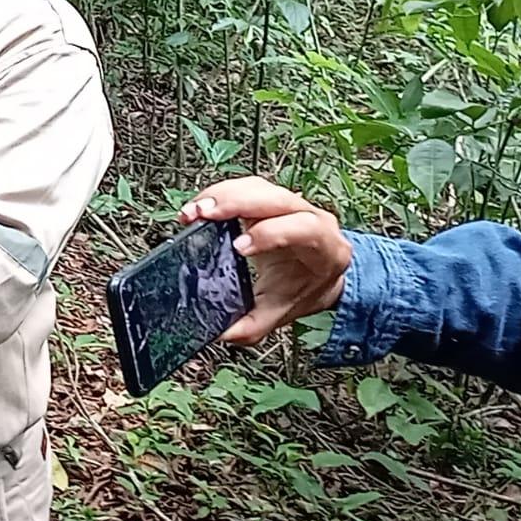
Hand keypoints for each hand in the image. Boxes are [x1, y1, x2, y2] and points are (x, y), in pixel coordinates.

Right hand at [178, 176, 351, 345]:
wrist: (319, 273)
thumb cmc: (306, 287)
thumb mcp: (284, 311)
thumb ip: (255, 325)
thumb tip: (223, 333)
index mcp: (324, 246)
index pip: (303, 228)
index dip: (270, 233)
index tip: (238, 248)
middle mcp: (310, 216)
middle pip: (276, 197)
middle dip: (237, 202)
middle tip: (204, 214)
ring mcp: (289, 203)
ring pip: (257, 187)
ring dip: (222, 195)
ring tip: (195, 210)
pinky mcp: (267, 197)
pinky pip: (245, 187)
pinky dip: (219, 194)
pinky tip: (200, 206)